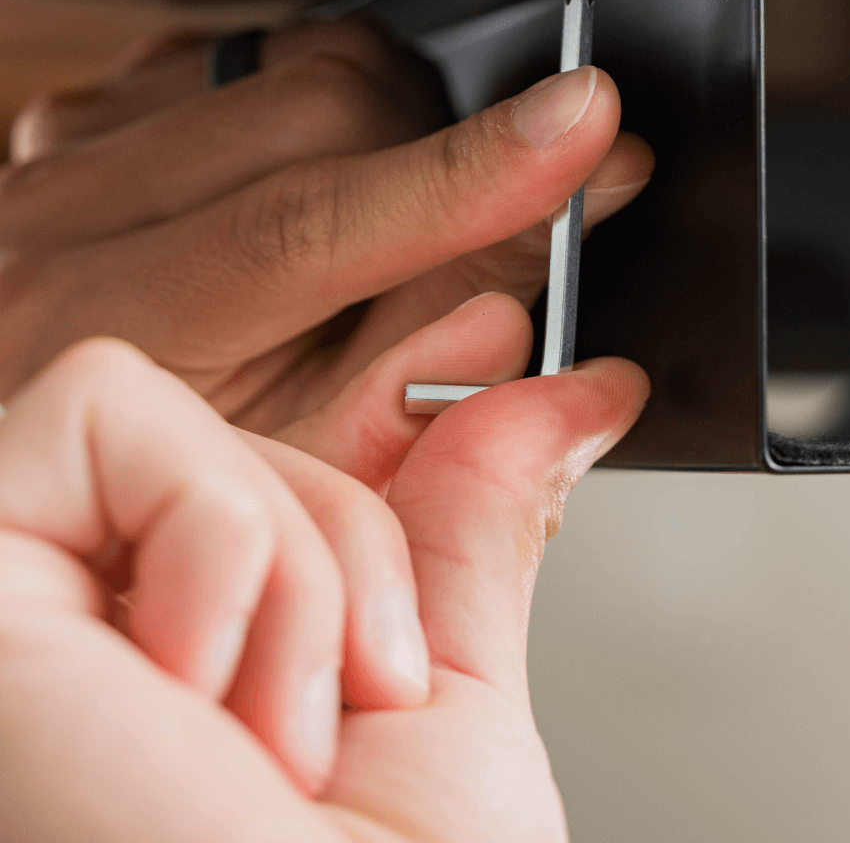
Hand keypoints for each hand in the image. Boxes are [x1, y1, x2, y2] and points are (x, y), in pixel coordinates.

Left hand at [0, 18, 652, 432]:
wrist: (47, 433)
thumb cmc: (166, 469)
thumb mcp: (296, 466)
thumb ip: (417, 383)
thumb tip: (532, 292)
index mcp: (107, 326)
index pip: (311, 222)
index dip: (467, 174)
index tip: (585, 129)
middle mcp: (68, 211)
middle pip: (322, 104)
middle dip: (449, 145)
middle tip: (515, 199)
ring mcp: (76, 143)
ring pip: (302, 56)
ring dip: (396, 122)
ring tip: (395, 216)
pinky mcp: (101, 106)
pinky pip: (261, 53)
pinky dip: (334, 107)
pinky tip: (326, 183)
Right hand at [0, 328, 647, 840]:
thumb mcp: (437, 732)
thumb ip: (470, 541)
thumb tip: (567, 399)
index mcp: (195, 668)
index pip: (291, 469)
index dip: (396, 404)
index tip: (516, 339)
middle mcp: (85, 634)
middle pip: (253, 443)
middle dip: (345, 550)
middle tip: (348, 710)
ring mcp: (10, 599)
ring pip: (191, 420)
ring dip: (294, 573)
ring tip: (270, 736)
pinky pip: (101, 414)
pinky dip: (217, 544)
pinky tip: (194, 691)